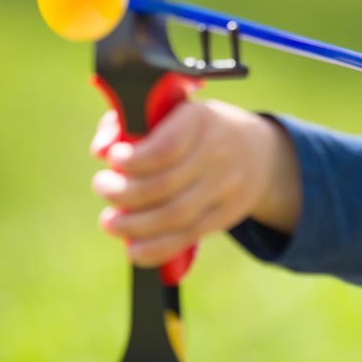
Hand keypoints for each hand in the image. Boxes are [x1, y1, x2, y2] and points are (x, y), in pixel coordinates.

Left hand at [90, 101, 300, 266]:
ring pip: (173, 217)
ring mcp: (224, 189)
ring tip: (110, 221)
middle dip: (122, 193)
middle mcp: (217, 155)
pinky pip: (186, 238)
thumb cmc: (198, 130)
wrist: (259, 153)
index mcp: (201, 121)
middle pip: (163, 186)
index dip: (133, 160)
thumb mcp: (173, 112)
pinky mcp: (224, 216)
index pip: (165, 148)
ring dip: (132, 225)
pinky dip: (154, 249)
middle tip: (102, 187)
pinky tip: (132, 249)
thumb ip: (131, 122)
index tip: (114, 159)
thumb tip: (101, 149)